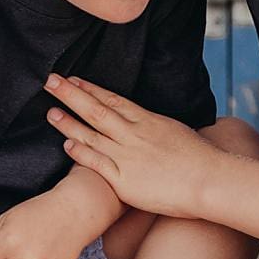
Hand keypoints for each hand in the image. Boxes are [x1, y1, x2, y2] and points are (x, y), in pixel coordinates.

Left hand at [45, 76, 218, 217]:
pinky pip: (98, 164)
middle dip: (71, 94)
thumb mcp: (175, 131)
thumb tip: (148, 124)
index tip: (73, 78)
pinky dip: (81, 153)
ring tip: (51, 111)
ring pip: (92, 134)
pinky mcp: (125, 180)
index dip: (90, 89)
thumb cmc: (199, 157)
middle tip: (50, 81)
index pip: (113, 100)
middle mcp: (134, 134)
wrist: (208, 180)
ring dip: (69, 122)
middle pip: (96, 109)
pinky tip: (66, 145)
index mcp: (147, 119)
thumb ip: (156, 127)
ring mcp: (127, 156)